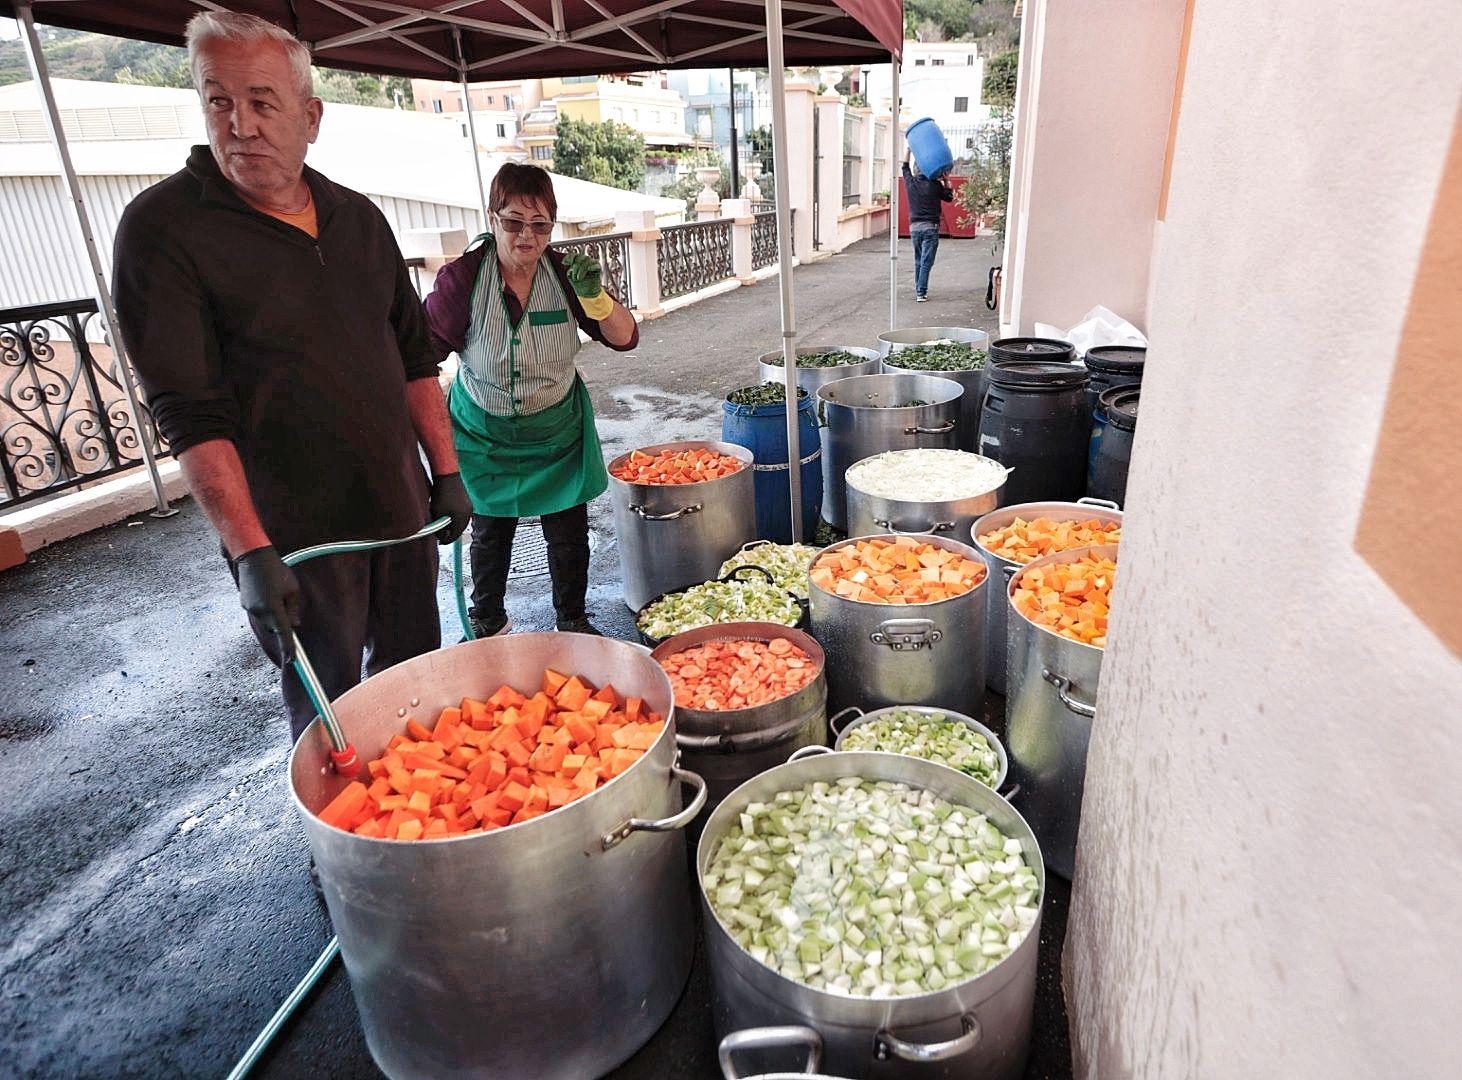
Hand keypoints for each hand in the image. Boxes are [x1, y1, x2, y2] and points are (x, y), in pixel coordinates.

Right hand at [236, 546, 301, 661]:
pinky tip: (268, 591)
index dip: (288, 649)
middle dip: (283, 621)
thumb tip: (294, 625)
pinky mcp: (245, 603)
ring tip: (276, 592)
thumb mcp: (293, 589)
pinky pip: (260, 611)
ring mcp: (250, 608)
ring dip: (275, 613)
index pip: (283, 635)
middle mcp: (259, 612)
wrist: (252, 557)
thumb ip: (294, 609)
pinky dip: (266, 607)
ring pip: (267, 619)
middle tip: (288, 602)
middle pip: (275, 627)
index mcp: (273, 609)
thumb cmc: (277, 571)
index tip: (292, 660)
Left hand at [429, 472, 472, 543]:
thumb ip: (438, 526)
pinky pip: (462, 514)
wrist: (447, 475)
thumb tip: (439, 535)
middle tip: (441, 535)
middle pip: (460, 529)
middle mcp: (468, 514)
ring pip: (461, 521)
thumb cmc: (442, 494)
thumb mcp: (437, 512)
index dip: (446, 540)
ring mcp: (469, 507)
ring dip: (453, 525)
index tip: (440, 542)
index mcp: (462, 519)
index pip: (455, 535)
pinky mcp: (467, 501)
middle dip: (450, 533)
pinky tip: (447, 515)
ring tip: (443, 525)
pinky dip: (455, 517)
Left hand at [563, 253, 603, 299]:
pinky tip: (589, 269)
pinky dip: (592, 267)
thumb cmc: (579, 284)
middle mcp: (586, 260)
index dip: (569, 257)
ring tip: (579, 278)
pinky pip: (596, 265)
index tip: (563, 262)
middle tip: (574, 277)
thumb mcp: (572, 277)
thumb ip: (570, 271)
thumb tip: (571, 269)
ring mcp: (593, 263)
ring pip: (587, 261)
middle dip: (575, 267)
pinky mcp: (598, 268)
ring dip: (581, 270)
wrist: (587, 293)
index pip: (574, 255)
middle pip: (580, 257)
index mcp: (579, 261)